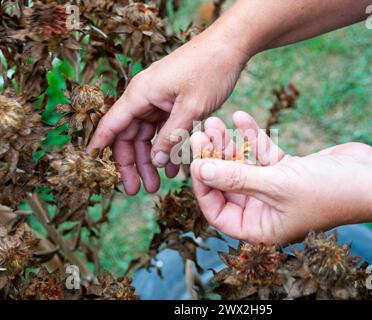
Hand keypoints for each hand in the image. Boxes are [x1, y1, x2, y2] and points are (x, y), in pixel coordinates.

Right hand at [87, 28, 248, 194]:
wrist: (229, 47)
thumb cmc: (209, 71)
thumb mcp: (191, 108)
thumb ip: (170, 136)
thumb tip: (153, 161)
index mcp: (140, 94)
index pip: (112, 124)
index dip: (100, 146)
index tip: (91, 166)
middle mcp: (144, 96)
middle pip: (128, 135)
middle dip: (132, 163)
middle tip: (135, 189)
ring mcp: (158, 99)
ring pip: (146, 136)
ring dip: (150, 160)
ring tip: (155, 185)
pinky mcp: (172, 102)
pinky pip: (163, 129)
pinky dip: (166, 147)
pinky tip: (172, 168)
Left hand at [190, 111, 371, 244]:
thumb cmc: (330, 191)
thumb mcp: (276, 185)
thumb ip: (234, 179)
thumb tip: (198, 171)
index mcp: (261, 228)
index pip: (218, 211)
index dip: (203, 186)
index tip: (194, 160)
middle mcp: (266, 211)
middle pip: (228, 184)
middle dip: (214, 159)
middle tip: (201, 132)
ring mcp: (277, 189)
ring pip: (243, 166)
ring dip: (230, 145)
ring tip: (216, 122)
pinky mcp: (288, 170)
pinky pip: (263, 154)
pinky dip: (253, 137)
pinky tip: (241, 117)